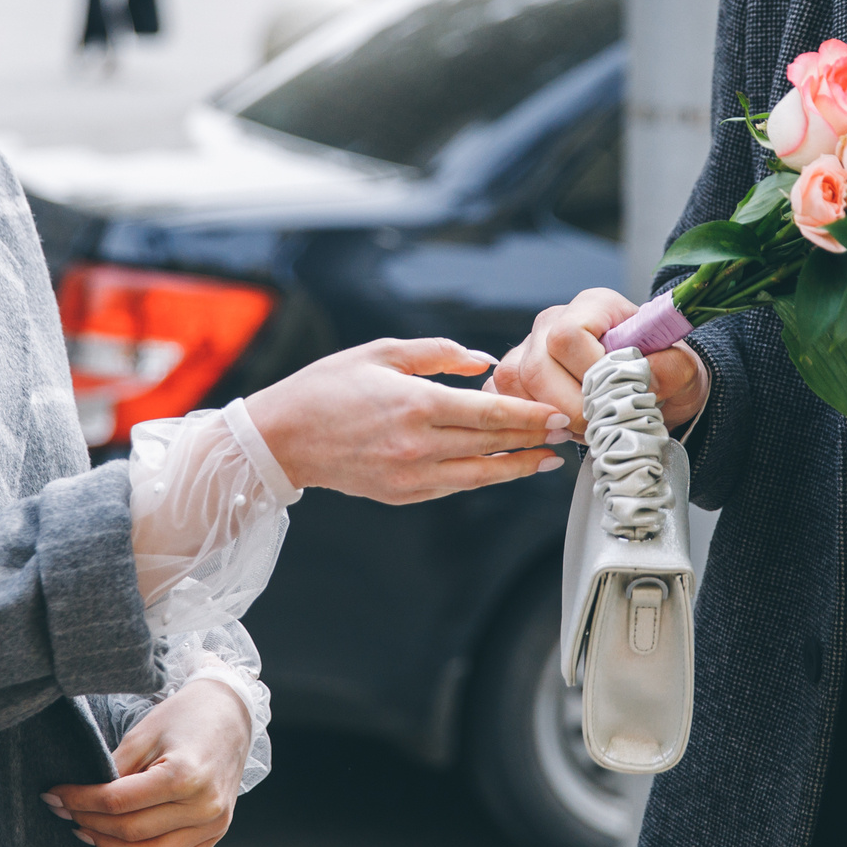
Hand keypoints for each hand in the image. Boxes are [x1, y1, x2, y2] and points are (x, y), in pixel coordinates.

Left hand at [45, 680, 249, 846]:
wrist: (231, 714)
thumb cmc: (184, 717)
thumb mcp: (145, 733)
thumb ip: (115, 769)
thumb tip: (82, 797)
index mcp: (184, 775)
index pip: (118, 800)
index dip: (80, 800)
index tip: (53, 795)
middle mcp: (203, 805)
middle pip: (132, 829)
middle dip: (90, 822)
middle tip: (62, 812)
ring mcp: (213, 823)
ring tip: (85, 833)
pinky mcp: (217, 832)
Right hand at [243, 337, 567, 503]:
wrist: (283, 437)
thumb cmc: (328, 387)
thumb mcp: (383, 352)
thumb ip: (439, 353)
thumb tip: (483, 362)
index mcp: (416, 404)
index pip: (490, 412)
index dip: (530, 415)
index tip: (556, 414)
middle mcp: (418, 445)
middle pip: (492, 444)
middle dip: (533, 438)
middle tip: (564, 431)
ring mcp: (411, 476)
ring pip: (480, 474)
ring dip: (517, 467)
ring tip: (545, 459)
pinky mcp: (403, 495)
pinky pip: (456, 486)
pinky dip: (484, 478)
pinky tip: (502, 470)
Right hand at [492, 288, 706, 439]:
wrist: (652, 385)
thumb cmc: (661, 370)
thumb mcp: (681, 368)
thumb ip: (669, 368)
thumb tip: (644, 381)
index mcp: (593, 306)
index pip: (568, 336)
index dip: (588, 372)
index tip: (615, 393)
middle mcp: (552, 321)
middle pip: (536, 366)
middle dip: (568, 408)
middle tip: (599, 425)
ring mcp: (528, 347)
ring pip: (513, 383)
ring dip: (547, 417)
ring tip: (583, 427)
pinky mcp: (515, 374)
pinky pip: (500, 397)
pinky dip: (525, 420)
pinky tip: (558, 430)